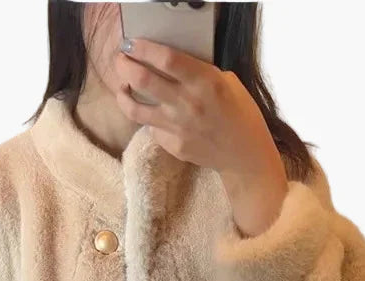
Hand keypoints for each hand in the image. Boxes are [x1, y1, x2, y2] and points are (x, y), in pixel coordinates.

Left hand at [114, 37, 288, 236]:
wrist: (243, 154)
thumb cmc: (240, 113)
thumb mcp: (226, 82)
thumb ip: (198, 72)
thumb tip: (169, 64)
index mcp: (204, 82)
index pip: (165, 59)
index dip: (142, 48)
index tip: (130, 42)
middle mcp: (187, 104)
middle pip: (142, 80)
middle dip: (124, 66)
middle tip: (120, 60)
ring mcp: (177, 127)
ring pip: (135, 109)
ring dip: (123, 95)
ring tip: (122, 87)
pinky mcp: (172, 145)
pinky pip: (152, 128)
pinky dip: (150, 120)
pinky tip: (155, 115)